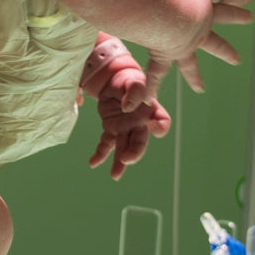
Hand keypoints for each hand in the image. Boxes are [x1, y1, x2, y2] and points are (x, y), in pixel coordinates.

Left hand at [82, 41, 170, 178]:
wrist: (113, 80)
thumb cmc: (128, 79)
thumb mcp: (133, 80)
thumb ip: (135, 89)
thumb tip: (127, 106)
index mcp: (150, 109)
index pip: (161, 120)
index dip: (160, 126)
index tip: (155, 127)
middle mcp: (140, 122)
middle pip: (141, 140)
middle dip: (135, 152)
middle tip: (127, 159)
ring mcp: (126, 128)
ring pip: (124, 147)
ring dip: (120, 162)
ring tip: (115, 175)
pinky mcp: (112, 129)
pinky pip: (106, 144)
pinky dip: (100, 154)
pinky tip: (93, 163)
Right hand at [134, 0, 253, 109]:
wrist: (170, 13)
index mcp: (204, 12)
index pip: (221, 6)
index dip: (231, 5)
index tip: (246, 8)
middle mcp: (198, 33)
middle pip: (216, 43)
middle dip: (226, 50)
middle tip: (237, 60)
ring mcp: (183, 46)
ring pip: (190, 65)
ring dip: (195, 77)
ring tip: (200, 89)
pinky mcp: (166, 55)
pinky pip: (156, 73)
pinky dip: (150, 86)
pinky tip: (145, 100)